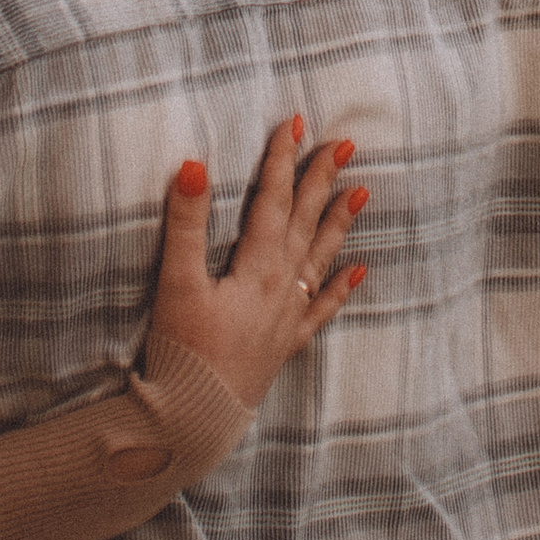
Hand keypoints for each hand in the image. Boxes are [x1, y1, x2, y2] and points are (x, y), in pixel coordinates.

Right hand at [152, 117, 369, 410]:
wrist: (196, 417)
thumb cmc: (183, 350)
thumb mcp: (177, 282)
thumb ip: (186, 223)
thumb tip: (194, 165)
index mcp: (257, 266)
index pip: (273, 199)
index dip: (282, 158)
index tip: (294, 122)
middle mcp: (282, 286)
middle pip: (305, 221)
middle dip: (322, 180)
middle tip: (345, 144)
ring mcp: (288, 316)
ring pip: (321, 258)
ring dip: (340, 223)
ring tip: (363, 192)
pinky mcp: (285, 343)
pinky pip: (322, 309)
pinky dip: (341, 289)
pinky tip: (360, 272)